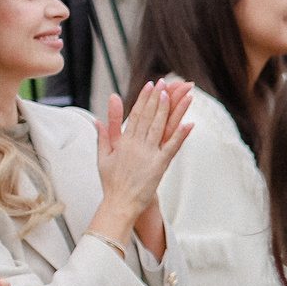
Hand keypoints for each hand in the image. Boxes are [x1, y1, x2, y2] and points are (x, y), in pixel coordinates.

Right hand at [89, 78, 192, 246]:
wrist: (120, 203)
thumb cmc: (111, 181)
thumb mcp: (103, 157)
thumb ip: (102, 136)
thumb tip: (96, 120)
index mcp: (123, 141)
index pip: (135, 114)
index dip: (144, 99)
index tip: (150, 85)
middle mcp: (136, 145)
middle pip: (149, 116)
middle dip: (158, 98)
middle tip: (166, 82)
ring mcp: (149, 154)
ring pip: (161, 127)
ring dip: (170, 109)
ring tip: (177, 94)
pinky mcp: (160, 166)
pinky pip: (172, 148)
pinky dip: (181, 135)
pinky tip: (190, 123)